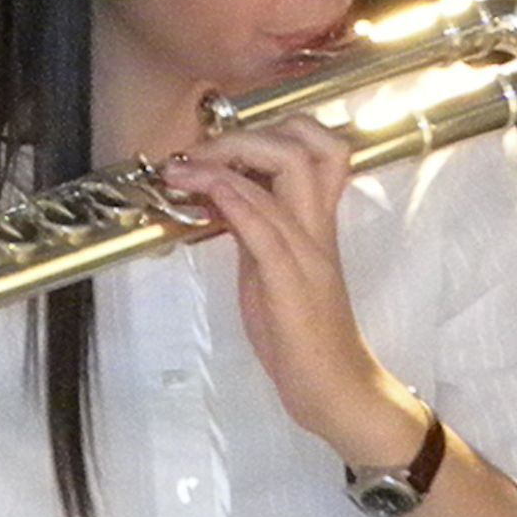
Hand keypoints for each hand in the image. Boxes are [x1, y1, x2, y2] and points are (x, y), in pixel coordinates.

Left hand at [160, 119, 412, 456]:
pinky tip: (207, 190)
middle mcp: (317, 227)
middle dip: (246, 133)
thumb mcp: (271, 268)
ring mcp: (308, 251)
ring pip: (287, 173)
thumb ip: (254, 229)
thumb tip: (220, 195)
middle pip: (306, 145)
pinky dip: (236, 200)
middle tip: (199, 149)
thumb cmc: (303, 334)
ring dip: (226, 159)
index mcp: (316, 222)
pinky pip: (266, 227)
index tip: (224, 141)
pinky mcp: (291, 281)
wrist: (335, 388)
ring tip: (182, 166)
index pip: (322, 148)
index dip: (277, 128)